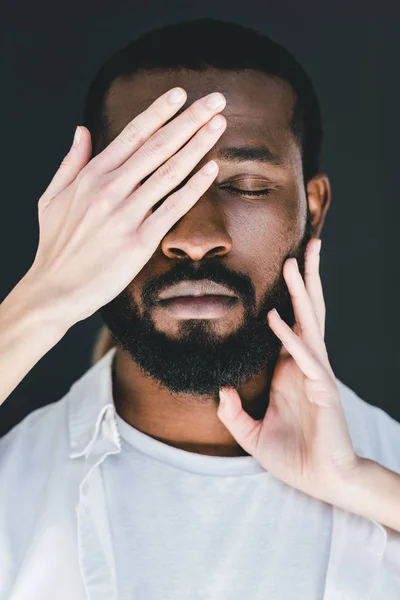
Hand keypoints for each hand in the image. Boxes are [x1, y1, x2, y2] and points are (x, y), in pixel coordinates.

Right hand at [26, 88, 226, 330]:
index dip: (159, 112)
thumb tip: (82, 129)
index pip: (131, 135)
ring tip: (219, 125)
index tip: (181, 95)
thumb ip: (71, 162)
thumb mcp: (51, 197)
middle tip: (215, 100)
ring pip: (169, 171)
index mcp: (90, 176)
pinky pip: (172, 208)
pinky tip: (211, 169)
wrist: (54, 289)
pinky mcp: (139, 242)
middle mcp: (109, 189)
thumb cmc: (55, 245)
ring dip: (197, 145)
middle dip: (189, 119)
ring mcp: (125, 215)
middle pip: (157, 146)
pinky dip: (194, 187)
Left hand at [217, 239, 359, 502]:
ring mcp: (315, 374)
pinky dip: (289, 336)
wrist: (322, 481)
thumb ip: (233, 413)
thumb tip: (217, 390)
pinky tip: (275, 317)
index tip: (282, 268)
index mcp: (289, 370)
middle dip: (305, 278)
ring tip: (298, 259)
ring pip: (311, 323)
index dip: (287, 296)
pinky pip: (304, 357)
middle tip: (305, 245)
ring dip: (302, 291)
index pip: (289, 323)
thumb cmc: (294, 456)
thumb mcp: (253, 434)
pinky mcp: (322, 389)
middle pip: (307, 312)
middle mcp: (304, 364)